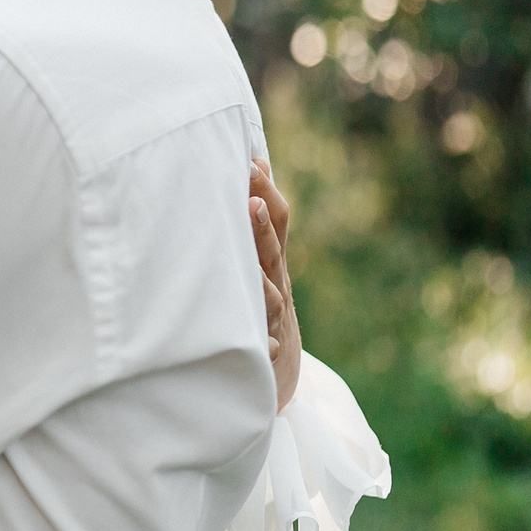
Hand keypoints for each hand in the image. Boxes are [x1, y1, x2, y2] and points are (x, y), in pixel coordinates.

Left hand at [251, 160, 300, 411]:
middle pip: (273, 253)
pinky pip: (264, 350)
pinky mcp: (265, 353)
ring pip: (269, 300)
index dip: (266, 192)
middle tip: (250, 203)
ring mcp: (272, 319)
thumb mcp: (258, 261)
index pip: (275, 220)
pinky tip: (261, 345)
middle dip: (262, 228)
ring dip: (261, 283)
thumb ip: (252, 220)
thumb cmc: (259, 302)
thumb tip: (250, 163)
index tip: (252, 164)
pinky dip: (263, 348)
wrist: (280, 368)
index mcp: (271, 260)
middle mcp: (275, 285)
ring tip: (250, 269)